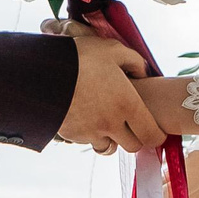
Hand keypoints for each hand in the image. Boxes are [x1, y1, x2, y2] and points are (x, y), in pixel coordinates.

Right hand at [55, 27, 162, 154]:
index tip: (155, 131)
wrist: (42, 71)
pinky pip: (87, 141)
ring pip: (109, 147)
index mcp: (127, 104)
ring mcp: (90, 132)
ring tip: (106, 119)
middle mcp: (111, 123)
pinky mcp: (72, 134)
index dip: (156, 136)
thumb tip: (144, 72)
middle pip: (132, 146)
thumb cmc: (82, 57)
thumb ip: (134, 62)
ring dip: (111, 137)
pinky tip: (87, 115)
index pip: (151, 136)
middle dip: (134, 137)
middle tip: (130, 122)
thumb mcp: (113, 50)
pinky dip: (91, 134)